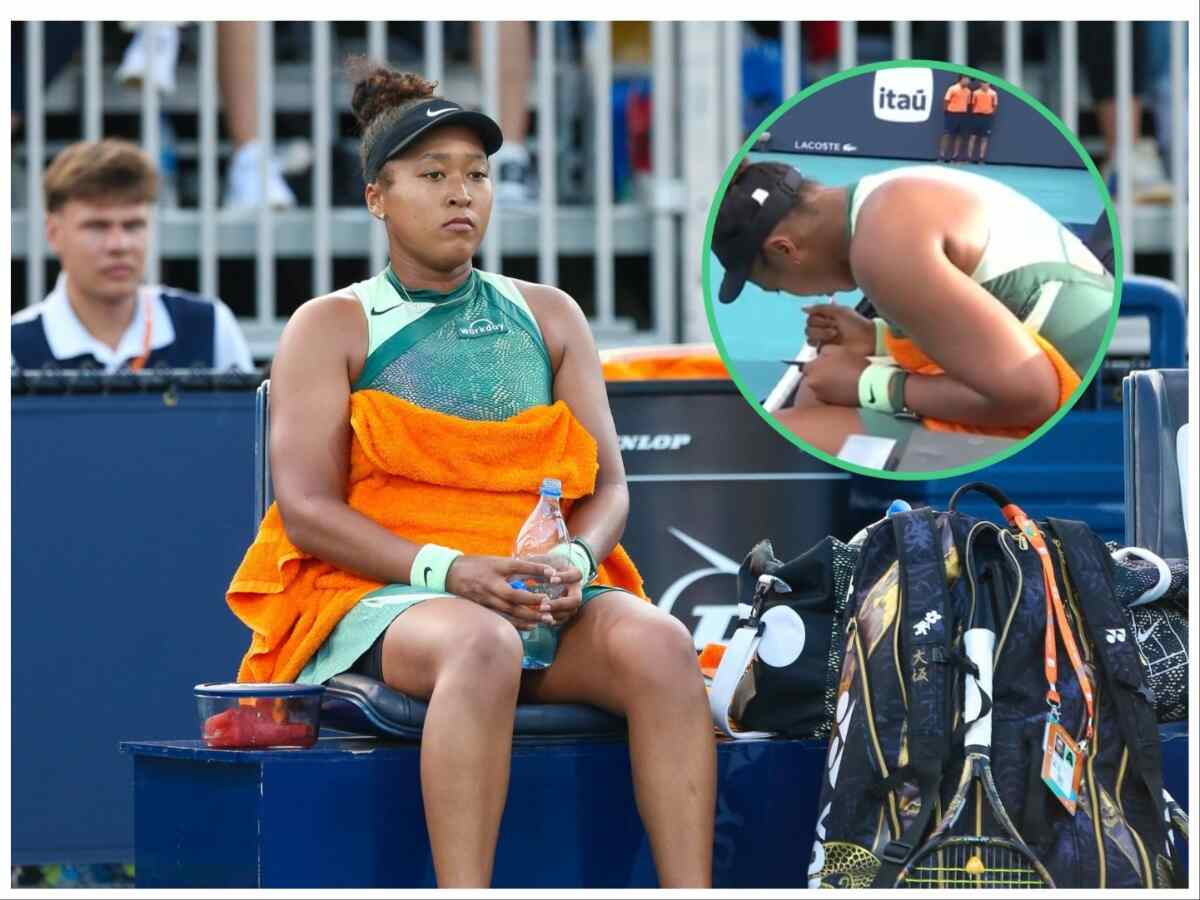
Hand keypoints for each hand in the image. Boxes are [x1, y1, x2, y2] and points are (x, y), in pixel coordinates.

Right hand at [444, 555, 562, 629]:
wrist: (449, 573)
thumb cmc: (476, 565)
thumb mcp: (496, 560)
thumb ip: (515, 567)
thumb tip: (540, 571)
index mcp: (496, 567)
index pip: (519, 567)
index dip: (536, 570)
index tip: (553, 574)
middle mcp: (491, 584)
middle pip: (515, 596)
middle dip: (534, 602)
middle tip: (550, 605)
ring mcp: (486, 598)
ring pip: (510, 611)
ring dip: (529, 616)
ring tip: (546, 619)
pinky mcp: (483, 609)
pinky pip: (502, 619)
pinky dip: (517, 624)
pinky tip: (530, 626)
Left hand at [519, 554, 584, 626]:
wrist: (552, 574)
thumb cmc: (548, 565)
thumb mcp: (544, 561)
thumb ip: (539, 565)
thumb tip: (538, 573)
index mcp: (574, 574)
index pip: (575, 575)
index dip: (564, 578)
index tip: (551, 579)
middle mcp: (577, 590)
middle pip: (575, 600)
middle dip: (559, 604)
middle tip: (542, 605)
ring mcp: (573, 603)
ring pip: (569, 612)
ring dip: (554, 614)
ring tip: (538, 613)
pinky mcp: (566, 612)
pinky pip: (562, 620)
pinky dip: (552, 620)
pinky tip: (539, 618)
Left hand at [803, 345, 869, 407]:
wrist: (866, 385)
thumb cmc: (852, 364)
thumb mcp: (838, 350)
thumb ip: (824, 351)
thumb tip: (819, 355)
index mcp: (811, 368)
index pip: (806, 366)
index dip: (816, 364)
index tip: (826, 364)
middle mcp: (811, 383)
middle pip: (812, 377)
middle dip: (819, 375)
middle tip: (834, 372)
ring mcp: (819, 395)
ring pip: (819, 387)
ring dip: (825, 384)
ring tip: (839, 381)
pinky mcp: (828, 403)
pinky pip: (826, 396)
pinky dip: (831, 393)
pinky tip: (842, 389)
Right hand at [805, 304, 875, 355]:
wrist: (868, 339)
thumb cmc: (857, 324)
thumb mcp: (840, 311)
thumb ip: (821, 308)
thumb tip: (803, 308)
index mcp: (826, 318)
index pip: (811, 318)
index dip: (820, 318)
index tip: (832, 319)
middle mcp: (823, 329)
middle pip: (808, 327)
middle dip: (821, 326)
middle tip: (835, 327)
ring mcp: (824, 341)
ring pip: (809, 337)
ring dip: (822, 334)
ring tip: (835, 334)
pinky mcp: (826, 351)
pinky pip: (814, 348)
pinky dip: (821, 344)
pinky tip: (832, 342)